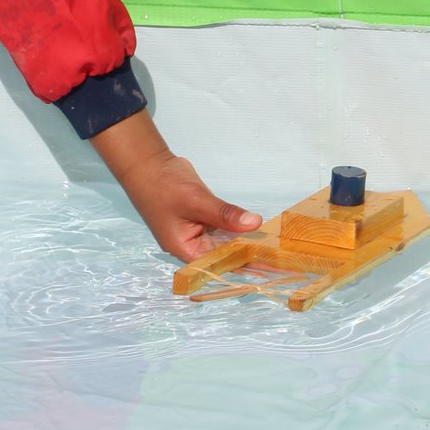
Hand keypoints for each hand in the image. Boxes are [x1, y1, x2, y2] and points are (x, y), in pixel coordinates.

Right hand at [90, 110, 262, 260]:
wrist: (148, 163)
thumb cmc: (164, 186)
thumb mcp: (196, 200)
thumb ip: (225, 214)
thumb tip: (254, 223)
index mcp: (186, 250)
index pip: (220, 263)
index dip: (245, 265)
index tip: (270, 266)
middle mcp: (193, 245)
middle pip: (225, 254)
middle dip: (249, 253)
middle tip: (281, 258)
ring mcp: (198, 231)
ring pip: (226, 240)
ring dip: (246, 240)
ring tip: (275, 248)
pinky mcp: (202, 217)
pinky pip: (223, 226)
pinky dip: (237, 226)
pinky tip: (257, 229)